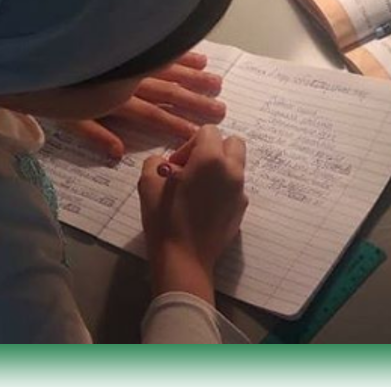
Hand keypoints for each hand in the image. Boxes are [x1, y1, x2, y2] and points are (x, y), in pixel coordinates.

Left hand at [60, 52, 225, 157]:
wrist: (40, 53)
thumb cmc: (51, 89)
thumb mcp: (68, 118)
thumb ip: (95, 134)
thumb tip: (117, 153)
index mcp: (115, 100)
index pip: (151, 116)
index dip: (174, 126)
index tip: (195, 134)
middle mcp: (129, 79)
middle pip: (168, 93)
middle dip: (195, 102)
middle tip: (219, 110)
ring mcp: (132, 59)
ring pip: (170, 70)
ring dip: (195, 77)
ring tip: (216, 83)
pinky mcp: (130, 44)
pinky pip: (160, 49)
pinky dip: (181, 54)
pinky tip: (199, 57)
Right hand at [138, 125, 247, 303]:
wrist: (184, 258)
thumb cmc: (164, 218)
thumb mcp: (148, 182)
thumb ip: (157, 161)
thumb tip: (169, 165)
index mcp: (211, 158)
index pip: (208, 131)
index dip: (189, 144)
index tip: (177, 164)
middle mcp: (232, 170)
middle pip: (232, 142)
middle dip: (213, 149)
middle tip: (192, 168)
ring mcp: (240, 191)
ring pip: (236, 165)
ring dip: (219, 168)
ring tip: (198, 188)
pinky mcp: (242, 209)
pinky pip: (235, 188)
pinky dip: (223, 188)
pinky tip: (204, 206)